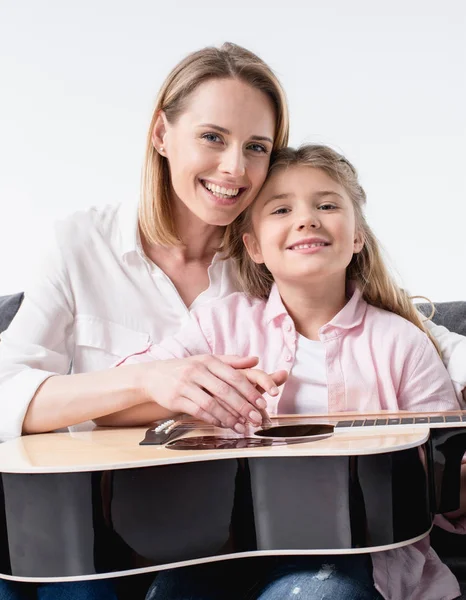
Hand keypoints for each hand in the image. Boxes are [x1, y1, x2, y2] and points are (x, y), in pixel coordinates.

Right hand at [141, 355, 283, 431]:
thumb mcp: (207, 361)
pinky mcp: (176, 399)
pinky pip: (198, 411)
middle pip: (225, 391)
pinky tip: (222, 424)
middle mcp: (197, 370)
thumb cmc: (186, 369)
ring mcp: (185, 385)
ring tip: (241, 426)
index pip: (234, 376)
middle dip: (243, 407)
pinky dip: (212, 419)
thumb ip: (232, 361)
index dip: (250, 390)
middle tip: (256, 418)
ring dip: (229, 417)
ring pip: (211, 403)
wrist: (153, 376)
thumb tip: (256, 359)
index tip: (263, 402)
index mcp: (208, 360)